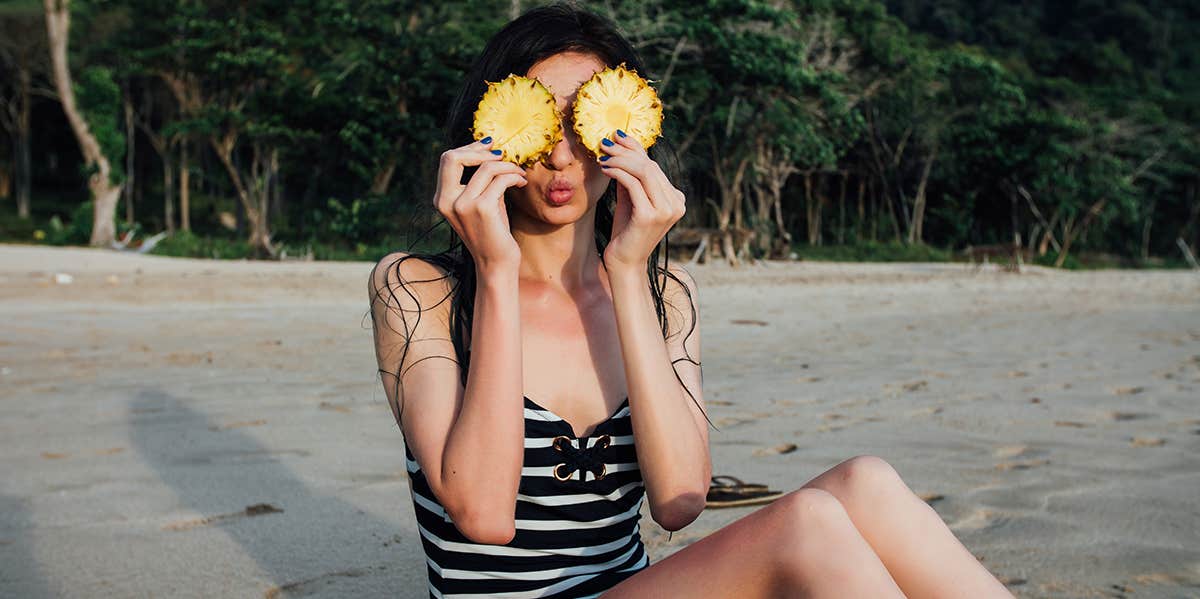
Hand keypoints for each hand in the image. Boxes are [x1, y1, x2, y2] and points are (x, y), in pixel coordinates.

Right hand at [433, 137, 526, 271]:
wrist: (497, 264)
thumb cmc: (492, 233)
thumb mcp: (480, 203)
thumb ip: (479, 181)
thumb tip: (491, 151)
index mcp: (442, 199)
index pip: (447, 160)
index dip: (469, 148)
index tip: (489, 147)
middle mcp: (447, 201)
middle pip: (453, 156)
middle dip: (480, 150)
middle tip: (502, 154)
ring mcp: (463, 205)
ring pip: (485, 167)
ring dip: (507, 165)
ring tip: (519, 172)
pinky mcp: (482, 209)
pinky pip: (500, 180)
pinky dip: (514, 176)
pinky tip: (521, 182)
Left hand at [596, 130, 685, 270]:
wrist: (624, 263)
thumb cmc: (626, 231)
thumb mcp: (630, 198)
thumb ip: (631, 175)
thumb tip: (621, 143)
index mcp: (676, 199)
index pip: (654, 166)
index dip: (635, 148)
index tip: (616, 137)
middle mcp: (676, 204)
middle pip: (650, 166)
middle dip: (625, 152)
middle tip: (604, 144)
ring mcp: (666, 210)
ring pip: (643, 172)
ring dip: (620, 160)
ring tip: (602, 157)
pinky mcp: (650, 216)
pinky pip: (633, 184)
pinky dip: (617, 172)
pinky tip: (605, 169)